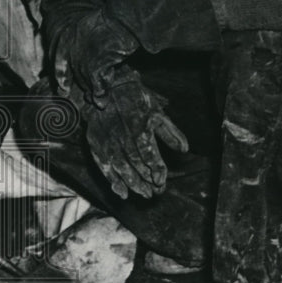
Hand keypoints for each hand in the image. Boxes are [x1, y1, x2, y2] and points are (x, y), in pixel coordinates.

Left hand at [57, 14, 138, 104]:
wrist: (121, 21)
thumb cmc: (111, 23)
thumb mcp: (91, 29)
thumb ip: (87, 44)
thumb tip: (91, 64)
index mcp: (68, 36)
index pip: (59, 60)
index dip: (62, 76)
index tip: (63, 88)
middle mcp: (71, 49)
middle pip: (76, 73)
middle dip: (83, 86)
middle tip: (88, 97)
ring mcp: (82, 59)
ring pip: (86, 81)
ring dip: (93, 93)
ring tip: (99, 103)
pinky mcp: (96, 67)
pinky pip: (97, 86)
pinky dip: (101, 93)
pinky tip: (103, 99)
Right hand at [83, 73, 187, 199]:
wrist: (108, 88)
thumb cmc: (136, 100)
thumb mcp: (157, 112)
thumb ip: (170, 132)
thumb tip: (185, 150)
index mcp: (140, 128)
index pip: (149, 154)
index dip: (156, 169)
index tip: (162, 181)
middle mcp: (123, 137)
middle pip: (136, 164)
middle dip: (146, 180)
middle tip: (155, 193)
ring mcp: (108, 141)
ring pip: (121, 167)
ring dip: (132, 183)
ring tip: (143, 194)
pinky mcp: (96, 144)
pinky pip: (104, 166)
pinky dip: (112, 180)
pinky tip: (122, 192)